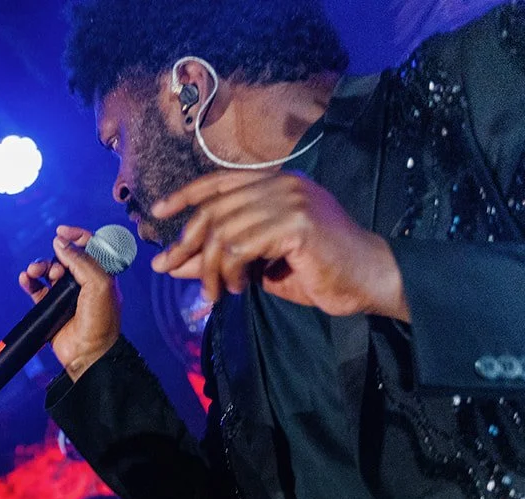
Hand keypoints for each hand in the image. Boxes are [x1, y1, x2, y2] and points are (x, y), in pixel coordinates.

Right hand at [19, 224, 123, 379]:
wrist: (88, 354)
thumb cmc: (100, 322)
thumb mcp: (98, 284)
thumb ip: (80, 260)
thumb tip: (60, 242)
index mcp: (102, 274)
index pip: (91, 246)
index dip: (77, 236)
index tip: (61, 231)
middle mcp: (85, 282)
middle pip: (66, 257)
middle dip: (55, 256)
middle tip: (53, 268)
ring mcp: (67, 296)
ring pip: (49, 272)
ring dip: (40, 267)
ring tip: (34, 272)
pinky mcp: (51, 308)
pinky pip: (36, 289)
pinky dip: (29, 281)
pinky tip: (25, 278)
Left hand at [150, 171, 409, 318]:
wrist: (366, 280)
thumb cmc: (315, 271)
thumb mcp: (256, 263)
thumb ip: (219, 256)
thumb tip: (172, 263)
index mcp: (276, 182)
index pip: (219, 181)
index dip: (185, 195)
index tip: (158, 212)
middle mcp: (282, 183)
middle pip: (213, 208)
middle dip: (186, 242)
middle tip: (169, 269)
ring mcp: (291, 199)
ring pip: (224, 231)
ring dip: (212, 268)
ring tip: (218, 291)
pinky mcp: (296, 222)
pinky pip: (241, 247)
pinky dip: (232, 271)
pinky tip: (240, 287)